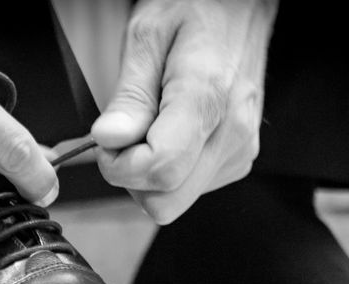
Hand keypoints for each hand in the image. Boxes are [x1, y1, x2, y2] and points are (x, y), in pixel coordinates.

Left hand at [91, 0, 276, 223]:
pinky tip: (172, 134)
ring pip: (175, 200)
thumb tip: (109, 140)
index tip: (107, 141)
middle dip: (132, 178)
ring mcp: (239, 150)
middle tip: (125, 137)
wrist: (241, 11)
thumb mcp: (147, 36)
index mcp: (207, 97)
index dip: (119, 166)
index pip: (160, 169)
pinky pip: (191, 189)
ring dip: (150, 174)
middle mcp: (231, 133)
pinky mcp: (238, 159)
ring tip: (153, 126)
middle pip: (166, 200)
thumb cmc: (196, 12)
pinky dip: (171, 170)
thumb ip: (129, 97)